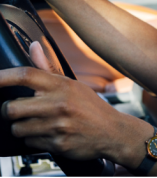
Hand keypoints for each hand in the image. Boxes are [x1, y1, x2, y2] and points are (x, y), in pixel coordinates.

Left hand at [0, 42, 150, 166]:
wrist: (112, 131)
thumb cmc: (90, 106)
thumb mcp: (72, 84)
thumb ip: (48, 67)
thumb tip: (33, 46)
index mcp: (62, 85)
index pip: (26, 75)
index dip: (4, 77)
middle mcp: (59, 104)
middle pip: (11, 108)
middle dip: (9, 111)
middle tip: (18, 109)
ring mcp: (58, 125)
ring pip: (17, 129)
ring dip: (22, 128)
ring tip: (37, 123)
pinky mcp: (57, 144)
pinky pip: (30, 144)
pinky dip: (35, 141)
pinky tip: (48, 134)